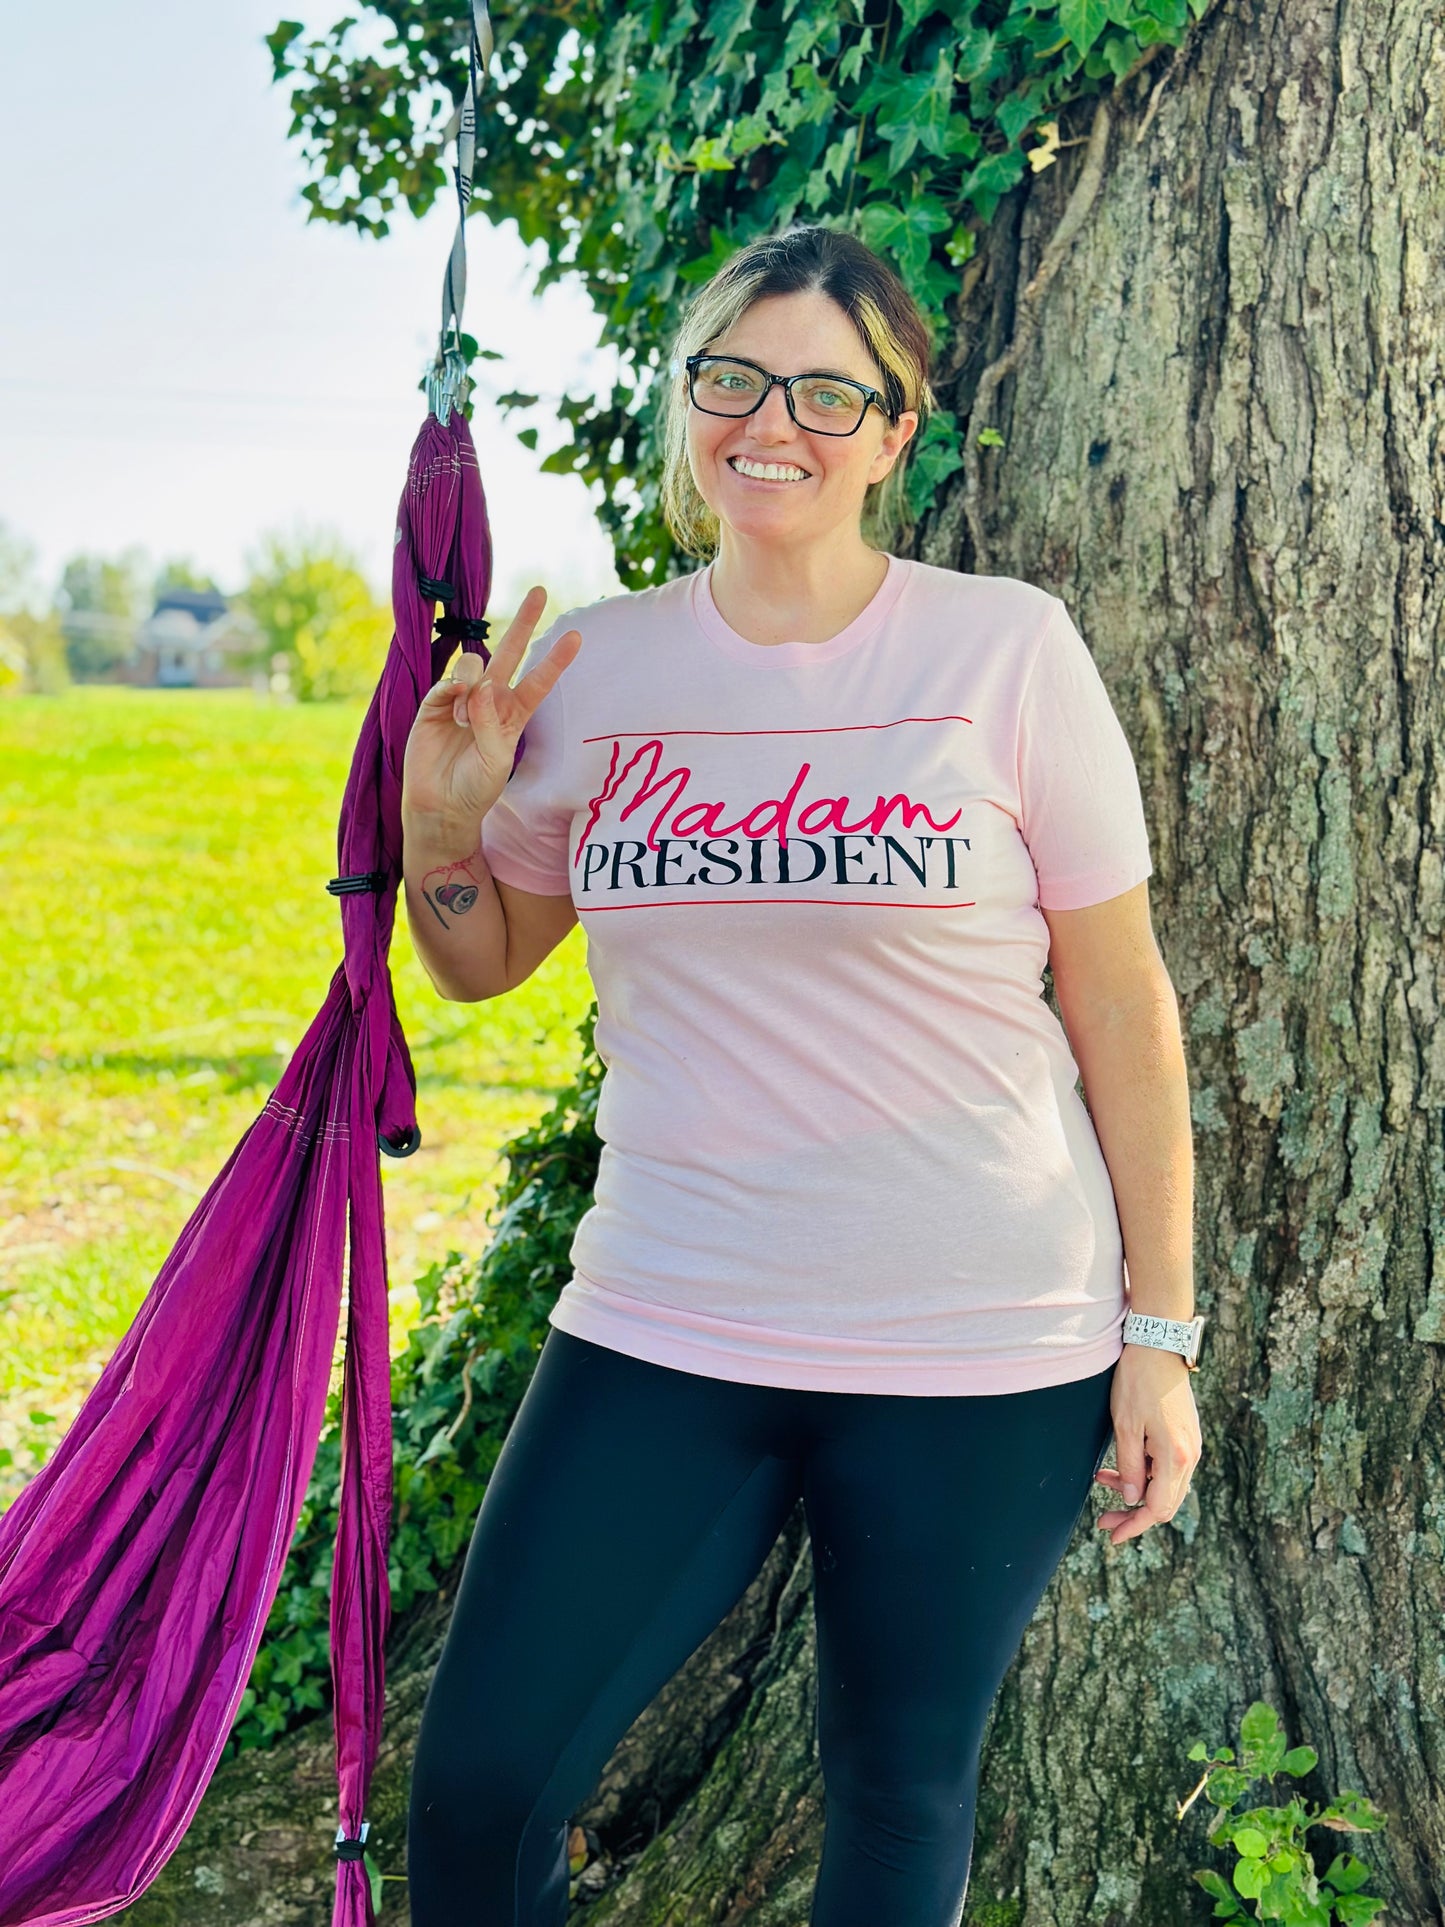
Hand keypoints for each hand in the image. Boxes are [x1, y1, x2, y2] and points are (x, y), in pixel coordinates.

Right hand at [401, 585, 582, 832]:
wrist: (440, 805)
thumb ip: (491, 723)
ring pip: (474, 666)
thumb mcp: (495, 760)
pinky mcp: (434, 702)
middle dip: (523, 623)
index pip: (538, 682)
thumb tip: (480, 685)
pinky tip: (451, 710)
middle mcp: (489, 701)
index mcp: (513, 715)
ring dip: (472, 687)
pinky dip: (452, 691)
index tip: (576, 637)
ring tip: (462, 722)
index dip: (555, 660)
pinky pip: (447, 681)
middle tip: (539, 591)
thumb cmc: (476, 787)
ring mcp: (461, 698)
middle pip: (509, 653)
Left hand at [1093, 1343, 1201, 1545]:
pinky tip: (1120, 1464)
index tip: (1112, 1535)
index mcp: (1175, 1456)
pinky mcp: (1186, 1435)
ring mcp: (1191, 1445)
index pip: (1157, 1508)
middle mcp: (1190, 1455)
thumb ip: (1130, 1466)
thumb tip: (1133, 1499)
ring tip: (1103, 1479)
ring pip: (1165, 1486)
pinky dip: (1144, 1473)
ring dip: (1136, 1490)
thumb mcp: (1125, 1426)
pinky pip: (1167, 1468)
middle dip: (1133, 1514)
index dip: (1134, 1525)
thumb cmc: (1138, 1382)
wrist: (1159, 1345)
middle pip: (1165, 1503)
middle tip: (1103, 1518)